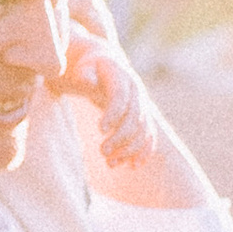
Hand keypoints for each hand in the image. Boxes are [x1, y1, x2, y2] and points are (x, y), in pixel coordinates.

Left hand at [57, 27, 160, 171]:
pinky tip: (133, 166)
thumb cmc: (89, 68)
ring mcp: (143, 106)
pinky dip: (144, 152)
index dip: (113, 114)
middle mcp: (137, 93)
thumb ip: (84, 74)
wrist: (105, 65)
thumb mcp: (83, 67)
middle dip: (121, 138)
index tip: (100, 130)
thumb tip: (86, 80)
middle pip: (135, 118)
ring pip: (143, 131)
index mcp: (122, 79)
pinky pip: (149, 137)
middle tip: (102, 152)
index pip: (121, 98)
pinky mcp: (143, 118)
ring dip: (129, 149)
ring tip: (110, 163)